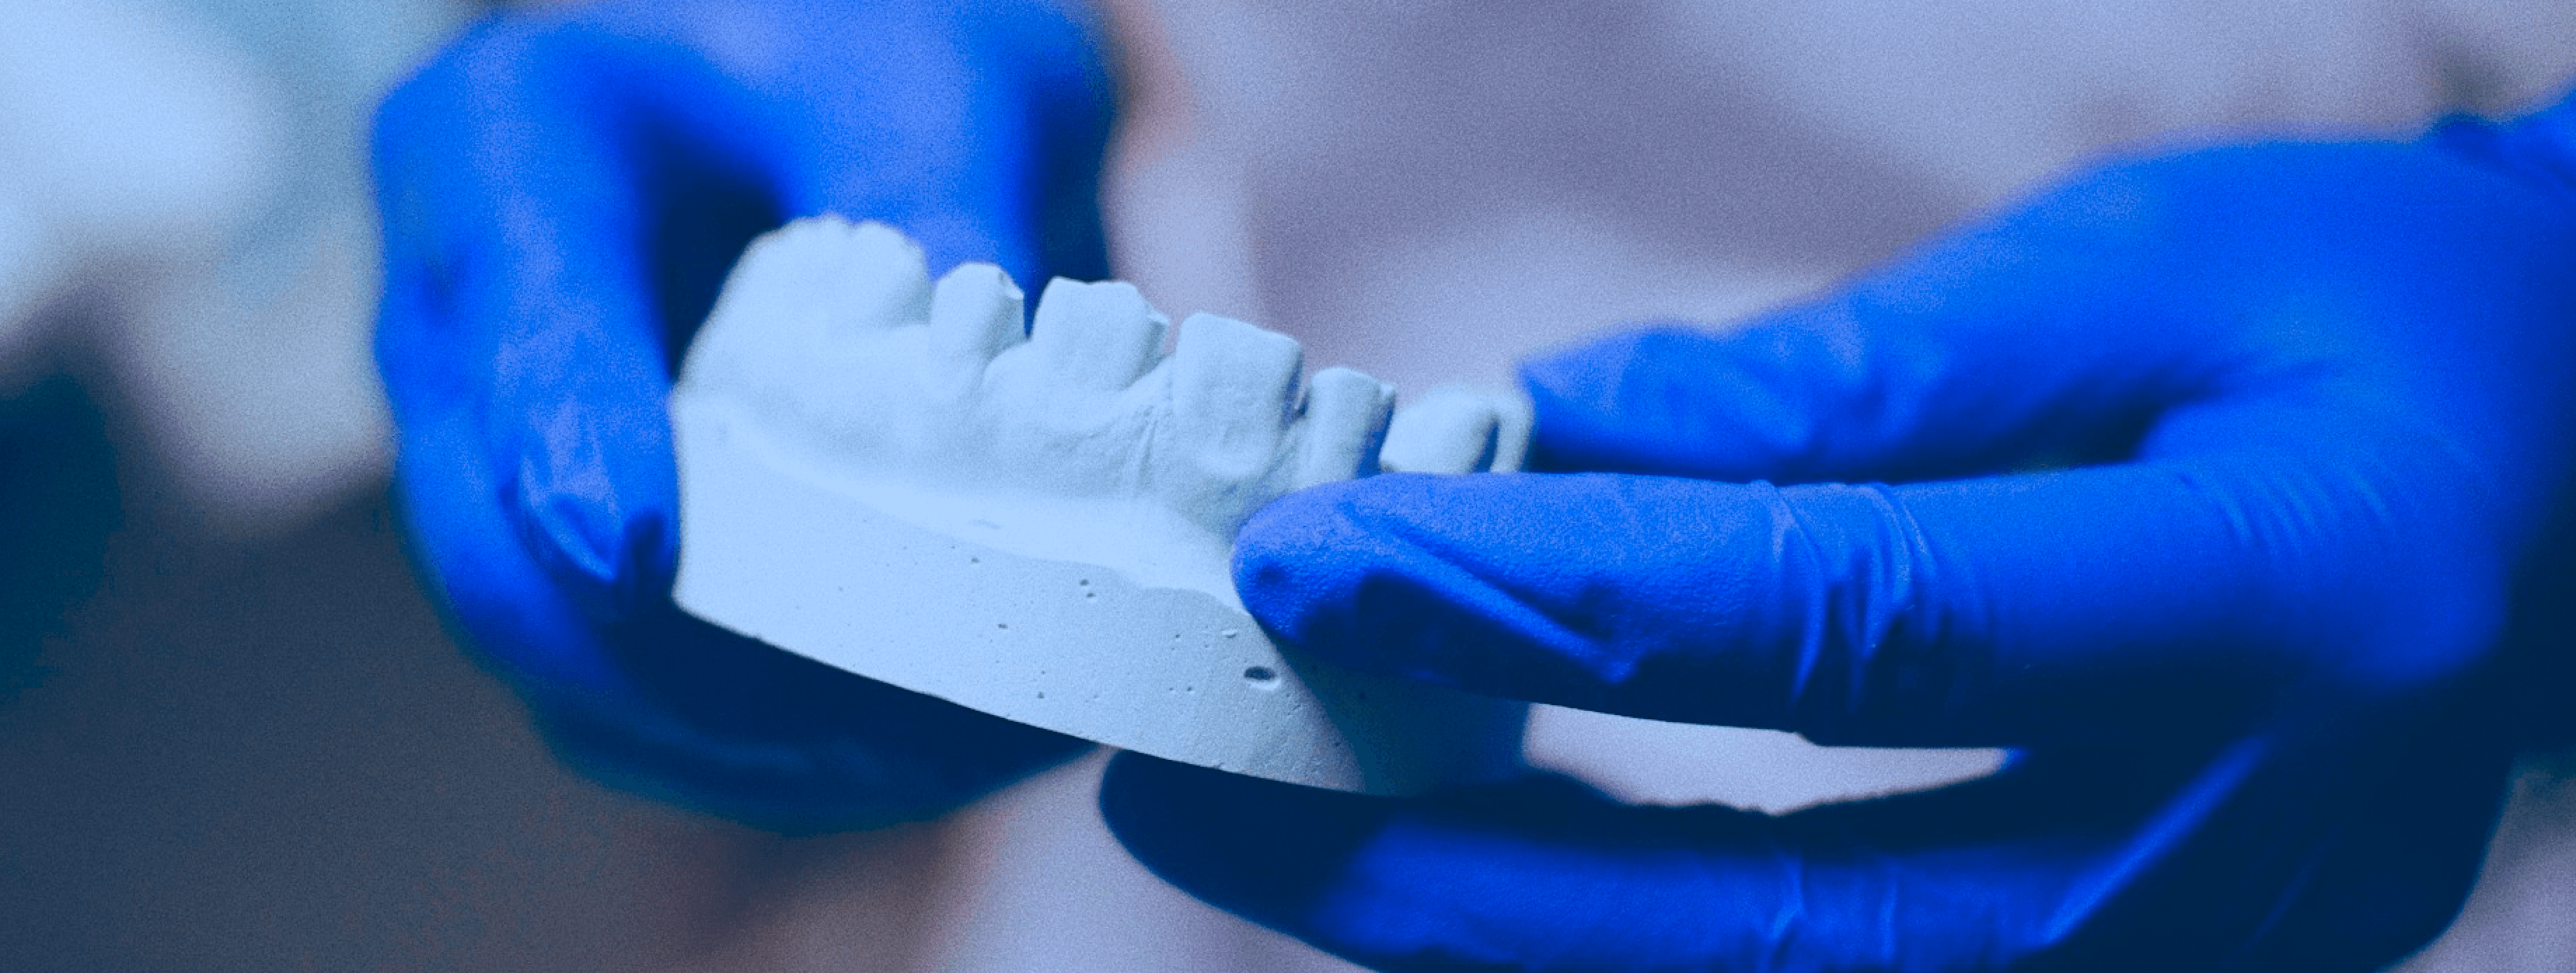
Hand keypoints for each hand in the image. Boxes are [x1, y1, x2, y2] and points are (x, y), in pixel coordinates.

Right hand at [372, 0, 1110, 830]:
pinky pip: (627, 708)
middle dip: (690, 673)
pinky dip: (763, 759)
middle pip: (496, 559)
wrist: (822, 99)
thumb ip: (941, 193)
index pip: (513, 321)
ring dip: (745, 750)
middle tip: (897, 721)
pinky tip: (918, 756)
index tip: (634, 550)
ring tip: (950, 757)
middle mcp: (451, 326)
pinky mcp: (559, 557)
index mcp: (499, 155)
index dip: (565, 444)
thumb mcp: (923, 75)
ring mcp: (486, 461)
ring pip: (562, 673)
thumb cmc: (863, 57)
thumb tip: (998, 376)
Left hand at [1102, 93, 2575, 970]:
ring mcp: (2200, 962)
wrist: (2567, 476)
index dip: (1551, 599)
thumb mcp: (2133, 276)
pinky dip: (1615, 944)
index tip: (1311, 552)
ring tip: (1264, 835)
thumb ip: (1840, 382)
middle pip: (1778, 922)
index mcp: (2283, 607)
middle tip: (1195, 792)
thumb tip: (1535, 432)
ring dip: (1497, 934)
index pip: (1844, 628)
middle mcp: (2244, 848)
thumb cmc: (2373, 327)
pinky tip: (1450, 861)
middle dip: (1448, 870)